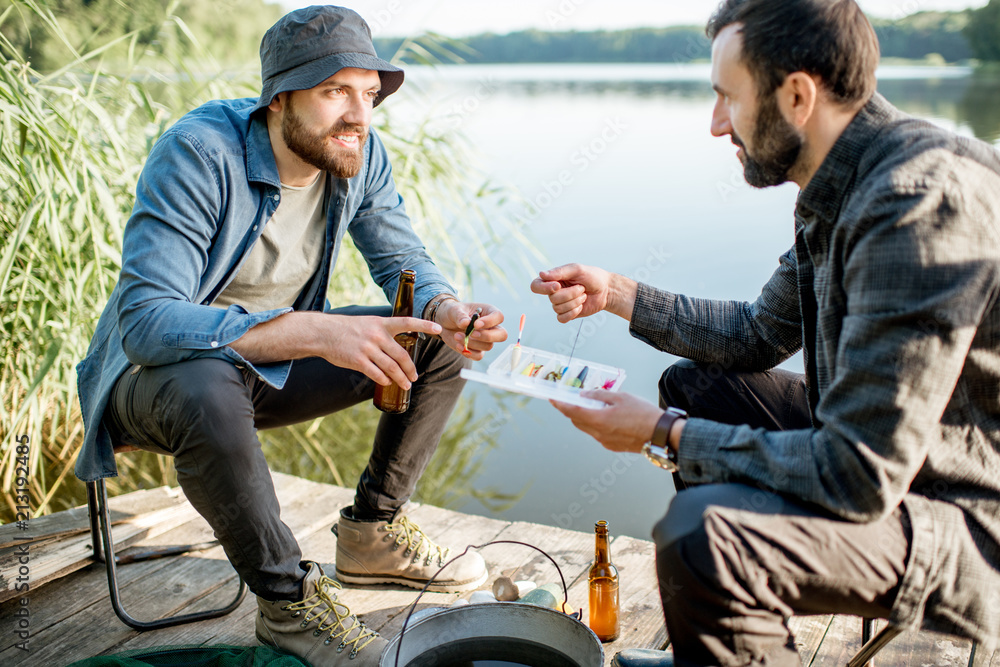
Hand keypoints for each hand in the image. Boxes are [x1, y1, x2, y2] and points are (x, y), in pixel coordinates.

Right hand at [318, 314, 443, 387]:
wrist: (324, 333)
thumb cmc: (346, 328)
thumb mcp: (368, 323)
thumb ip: (383, 332)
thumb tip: (395, 347)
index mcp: (382, 324)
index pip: (407, 323)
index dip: (424, 326)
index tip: (439, 329)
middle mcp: (377, 335)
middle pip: (402, 355)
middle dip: (411, 369)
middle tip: (414, 377)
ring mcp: (368, 348)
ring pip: (391, 368)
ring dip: (401, 379)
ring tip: (406, 385)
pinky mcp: (358, 360)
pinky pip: (376, 374)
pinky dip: (384, 380)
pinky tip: (387, 382)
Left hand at [435, 300, 506, 359]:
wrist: (445, 324)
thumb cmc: (453, 313)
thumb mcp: (454, 310)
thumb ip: (460, 315)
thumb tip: (466, 323)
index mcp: (489, 312)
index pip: (498, 317)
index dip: (490, 321)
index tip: (475, 324)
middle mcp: (490, 327)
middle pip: (502, 335)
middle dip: (487, 336)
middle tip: (471, 334)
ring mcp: (485, 339)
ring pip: (488, 346)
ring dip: (471, 343)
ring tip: (457, 336)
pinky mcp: (478, 349)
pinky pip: (479, 356)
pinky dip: (468, 353)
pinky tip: (459, 345)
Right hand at [530, 264, 635, 321]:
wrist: (606, 290)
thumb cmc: (592, 276)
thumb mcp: (577, 269)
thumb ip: (559, 272)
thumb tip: (541, 274)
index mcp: (553, 279)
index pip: (536, 286)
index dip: (544, 288)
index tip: (558, 285)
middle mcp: (553, 292)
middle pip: (552, 299)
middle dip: (571, 294)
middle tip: (582, 287)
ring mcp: (560, 304)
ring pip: (558, 308)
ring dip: (575, 301)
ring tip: (583, 295)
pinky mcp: (567, 314)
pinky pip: (562, 318)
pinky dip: (573, 312)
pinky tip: (581, 306)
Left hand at [550, 390, 662, 452]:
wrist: (661, 435)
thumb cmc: (644, 414)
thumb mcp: (621, 397)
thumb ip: (600, 395)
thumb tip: (585, 395)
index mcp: (598, 420)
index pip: (572, 412)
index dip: (560, 405)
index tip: (552, 399)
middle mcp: (598, 433)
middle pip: (577, 421)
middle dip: (572, 410)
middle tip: (573, 399)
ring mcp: (605, 442)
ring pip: (587, 428)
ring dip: (585, 417)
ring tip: (593, 405)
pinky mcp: (612, 446)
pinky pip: (598, 434)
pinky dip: (596, 424)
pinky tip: (606, 416)